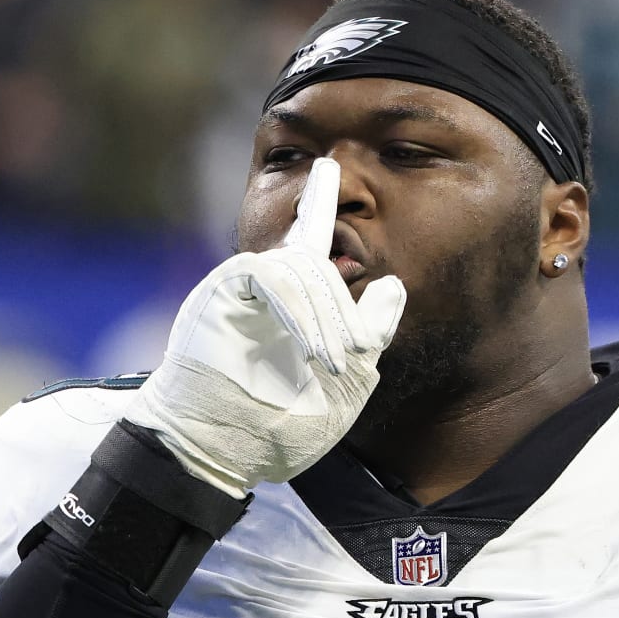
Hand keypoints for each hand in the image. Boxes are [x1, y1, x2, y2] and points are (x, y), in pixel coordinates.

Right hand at [125, 158, 406, 496]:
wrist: (225, 450)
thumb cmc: (281, 425)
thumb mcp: (350, 381)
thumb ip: (372, 332)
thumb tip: (395, 284)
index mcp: (296, 301)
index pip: (312, 240)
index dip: (319, 203)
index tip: (329, 166)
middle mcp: (266, 285)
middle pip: (318, 263)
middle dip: (344, 309)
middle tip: (354, 356)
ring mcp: (241, 285)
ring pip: (299, 268)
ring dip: (325, 317)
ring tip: (331, 364)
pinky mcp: (223, 291)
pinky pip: (270, 276)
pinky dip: (295, 310)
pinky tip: (306, 346)